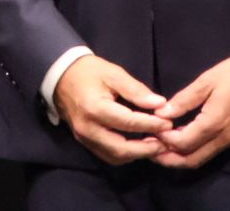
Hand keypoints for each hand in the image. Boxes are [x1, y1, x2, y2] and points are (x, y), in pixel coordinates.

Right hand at [52, 54, 170, 164]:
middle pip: (121, 148)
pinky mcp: (84, 142)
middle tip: (165, 143)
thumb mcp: (114, 74)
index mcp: (95, 108)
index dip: (151, 125)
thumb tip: (160, 104)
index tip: (168, 123)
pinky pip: (107, 155)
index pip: (128, 123)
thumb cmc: (89, 72)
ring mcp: (84, 138)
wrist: (61, 76)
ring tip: (155, 146)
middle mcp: (88, 128)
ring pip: (115, 156)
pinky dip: (125, 154)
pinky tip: (138, 146)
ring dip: (136, 154)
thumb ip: (136, 90)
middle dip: (146, 149)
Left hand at [151, 49, 229, 168]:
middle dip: (168, 159)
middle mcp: (223, 138)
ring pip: (200, 160)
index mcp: (214, 123)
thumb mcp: (206, 80)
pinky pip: (209, 153)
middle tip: (149, 150)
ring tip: (160, 149)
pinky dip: (192, 153)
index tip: (150, 130)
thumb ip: (184, 100)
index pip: (183, 143)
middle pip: (191, 160)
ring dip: (179, 159)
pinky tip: (180, 143)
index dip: (164, 140)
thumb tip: (161, 113)